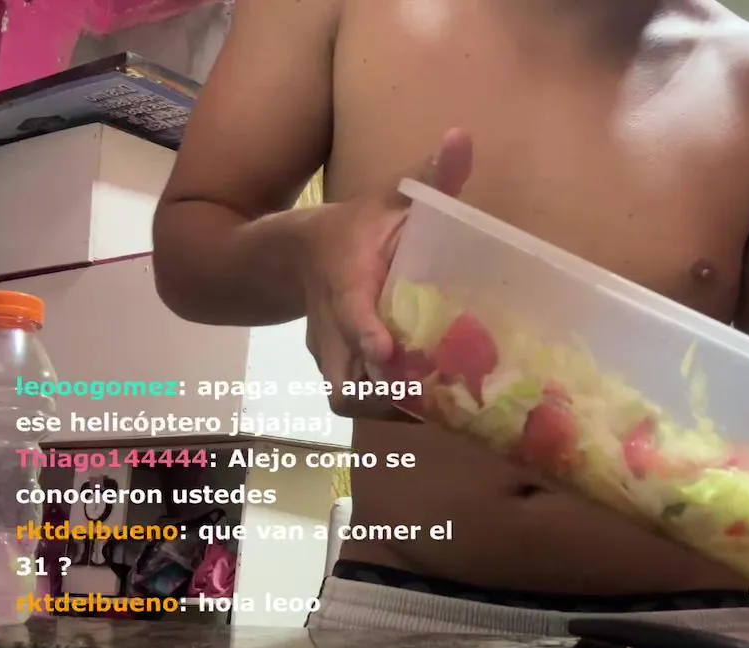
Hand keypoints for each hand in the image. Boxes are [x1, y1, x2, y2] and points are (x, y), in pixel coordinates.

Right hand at [302, 128, 473, 415]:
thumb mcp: (383, 197)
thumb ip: (425, 176)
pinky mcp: (336, 370)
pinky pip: (356, 401)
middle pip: (342, 379)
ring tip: (442, 408)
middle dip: (383, 395)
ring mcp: (329, 354)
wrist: (285, 257)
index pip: (348, 311)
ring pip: (346, 398)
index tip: (386, 351)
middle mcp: (329, 326)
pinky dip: (389, 410)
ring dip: (389, 409)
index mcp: (343, 280)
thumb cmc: (349, 228)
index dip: (365, 333)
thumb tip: (462, 136)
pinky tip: (433, 408)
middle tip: (434, 396)